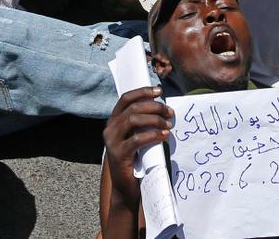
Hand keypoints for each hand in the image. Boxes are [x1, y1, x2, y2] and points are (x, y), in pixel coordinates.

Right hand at [104, 87, 171, 206]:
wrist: (126, 188)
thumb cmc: (135, 160)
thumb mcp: (137, 137)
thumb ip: (142, 123)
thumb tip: (162, 108)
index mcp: (113, 121)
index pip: (126, 98)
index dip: (142, 92)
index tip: (159, 91)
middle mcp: (110, 129)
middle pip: (133, 108)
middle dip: (154, 107)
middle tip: (169, 112)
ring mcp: (112, 141)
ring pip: (134, 120)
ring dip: (155, 120)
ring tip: (168, 125)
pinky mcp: (118, 154)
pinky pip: (137, 139)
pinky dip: (153, 135)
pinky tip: (164, 136)